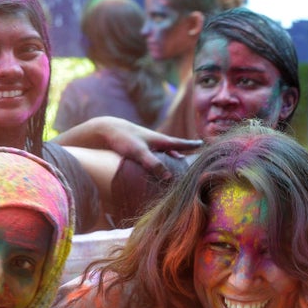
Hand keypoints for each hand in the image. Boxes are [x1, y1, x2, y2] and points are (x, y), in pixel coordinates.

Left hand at [52, 117, 201, 180]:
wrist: (104, 129)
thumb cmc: (123, 139)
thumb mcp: (139, 153)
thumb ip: (154, 164)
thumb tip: (170, 178)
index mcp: (160, 140)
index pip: (180, 143)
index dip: (191, 145)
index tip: (202, 144)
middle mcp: (155, 141)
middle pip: (173, 148)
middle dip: (182, 154)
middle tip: (192, 160)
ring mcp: (146, 144)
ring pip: (163, 152)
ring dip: (170, 158)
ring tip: (175, 165)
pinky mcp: (137, 148)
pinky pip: (153, 155)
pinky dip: (157, 160)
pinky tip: (154, 167)